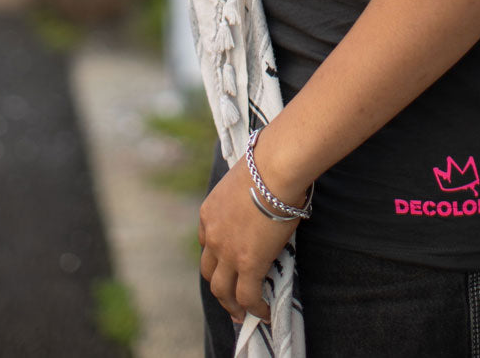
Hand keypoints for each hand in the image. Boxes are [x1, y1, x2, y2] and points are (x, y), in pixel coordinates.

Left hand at [198, 156, 298, 323]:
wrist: (273, 170)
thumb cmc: (266, 166)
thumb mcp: (242, 182)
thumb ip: (244, 195)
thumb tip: (264, 194)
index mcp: (209, 213)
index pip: (206, 243)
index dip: (216, 257)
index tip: (226, 264)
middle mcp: (212, 236)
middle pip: (209, 271)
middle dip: (219, 286)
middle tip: (230, 298)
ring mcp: (227, 252)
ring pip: (222, 290)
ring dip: (231, 305)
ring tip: (243, 314)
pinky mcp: (248, 264)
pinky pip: (248, 296)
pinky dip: (255, 309)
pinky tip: (265, 313)